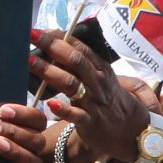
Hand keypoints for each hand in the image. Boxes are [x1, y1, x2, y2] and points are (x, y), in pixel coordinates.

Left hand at [29, 27, 151, 162]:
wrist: (132, 131)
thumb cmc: (110, 101)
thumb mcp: (102, 79)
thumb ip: (82, 65)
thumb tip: (57, 45)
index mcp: (101, 69)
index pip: (80, 48)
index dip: (60, 37)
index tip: (39, 31)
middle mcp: (98, 83)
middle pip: (76, 61)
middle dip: (53, 46)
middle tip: (32, 36)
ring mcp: (94, 102)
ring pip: (72, 84)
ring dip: (50, 71)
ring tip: (30, 61)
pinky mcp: (90, 123)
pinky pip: (77, 116)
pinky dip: (64, 110)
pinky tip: (50, 104)